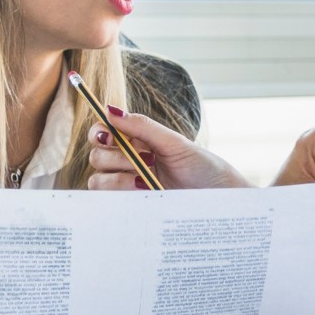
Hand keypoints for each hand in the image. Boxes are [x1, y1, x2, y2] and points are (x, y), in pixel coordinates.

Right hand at [86, 109, 251, 191]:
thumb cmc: (201, 166)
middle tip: (145, 160)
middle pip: (97, 156)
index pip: (103, 132)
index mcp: (137, 140)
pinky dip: (122, 193)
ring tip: (147, 180)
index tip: (108, 137)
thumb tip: (110, 109)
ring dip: (119, 178)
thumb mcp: (174, 142)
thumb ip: (142, 126)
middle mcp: (129, 161)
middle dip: (115, 158)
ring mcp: (128, 184)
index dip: (99, 133)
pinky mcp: (132, 204)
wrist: (217, 197)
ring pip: (98, 179)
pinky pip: (109, 200)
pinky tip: (144, 191)